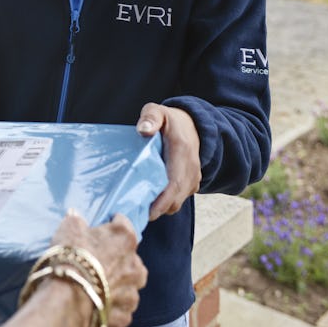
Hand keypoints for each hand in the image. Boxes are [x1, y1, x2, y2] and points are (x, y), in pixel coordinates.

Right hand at [51, 210, 146, 326]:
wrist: (68, 296)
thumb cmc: (71, 257)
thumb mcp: (69, 228)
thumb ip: (76, 220)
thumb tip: (75, 215)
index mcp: (125, 238)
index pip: (124, 223)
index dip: (113, 224)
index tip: (105, 226)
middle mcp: (135, 265)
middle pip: (131, 257)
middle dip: (118, 258)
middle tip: (99, 259)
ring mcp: (132, 292)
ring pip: (129, 285)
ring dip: (118, 283)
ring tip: (98, 284)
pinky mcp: (124, 314)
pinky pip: (120, 308)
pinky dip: (112, 305)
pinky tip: (98, 301)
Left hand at [136, 103, 200, 220]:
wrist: (193, 126)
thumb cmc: (170, 121)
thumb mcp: (158, 112)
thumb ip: (150, 117)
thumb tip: (143, 130)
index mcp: (182, 151)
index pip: (175, 182)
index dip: (162, 201)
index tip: (147, 212)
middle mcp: (191, 169)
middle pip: (176, 199)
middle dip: (157, 210)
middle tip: (134, 215)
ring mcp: (193, 178)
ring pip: (177, 202)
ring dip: (160, 208)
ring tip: (138, 209)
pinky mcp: (190, 184)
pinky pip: (178, 199)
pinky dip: (164, 205)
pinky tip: (148, 203)